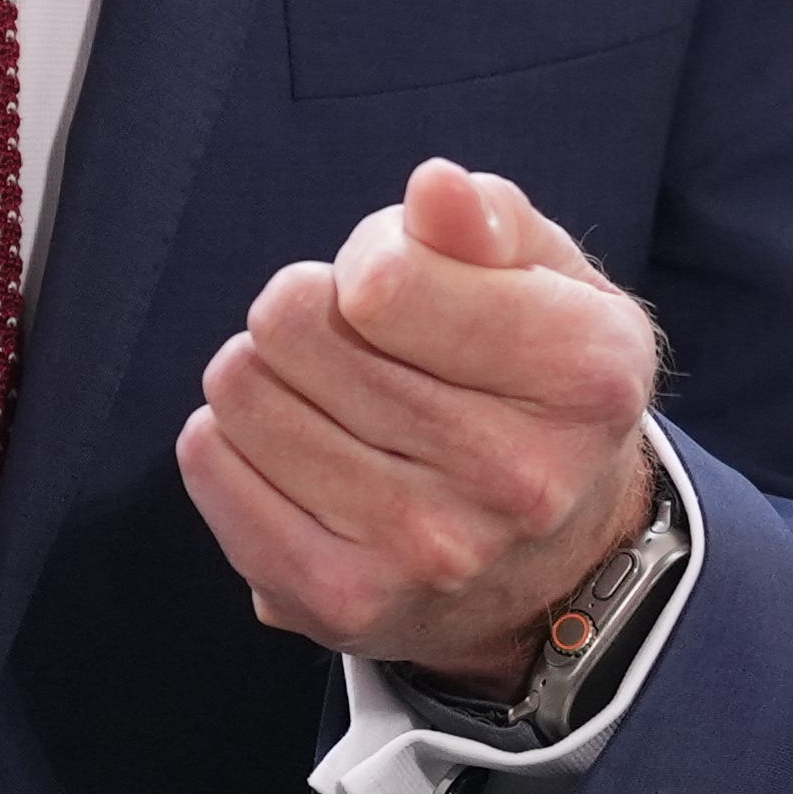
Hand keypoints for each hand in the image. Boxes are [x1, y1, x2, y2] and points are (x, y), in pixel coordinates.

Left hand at [180, 159, 661, 692]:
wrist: (551, 565)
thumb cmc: (534, 386)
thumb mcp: (551, 282)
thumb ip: (487, 221)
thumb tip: (434, 189)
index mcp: (583, 375)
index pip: (382, 282)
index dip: (369, 259)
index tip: (397, 287)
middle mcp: (515, 478)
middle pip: (294, 326)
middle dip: (310, 310)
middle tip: (357, 345)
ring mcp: (425, 552)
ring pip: (241, 393)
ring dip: (266, 374)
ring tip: (323, 398)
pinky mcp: (341, 604)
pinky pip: (210, 466)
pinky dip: (228, 441)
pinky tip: (289, 450)